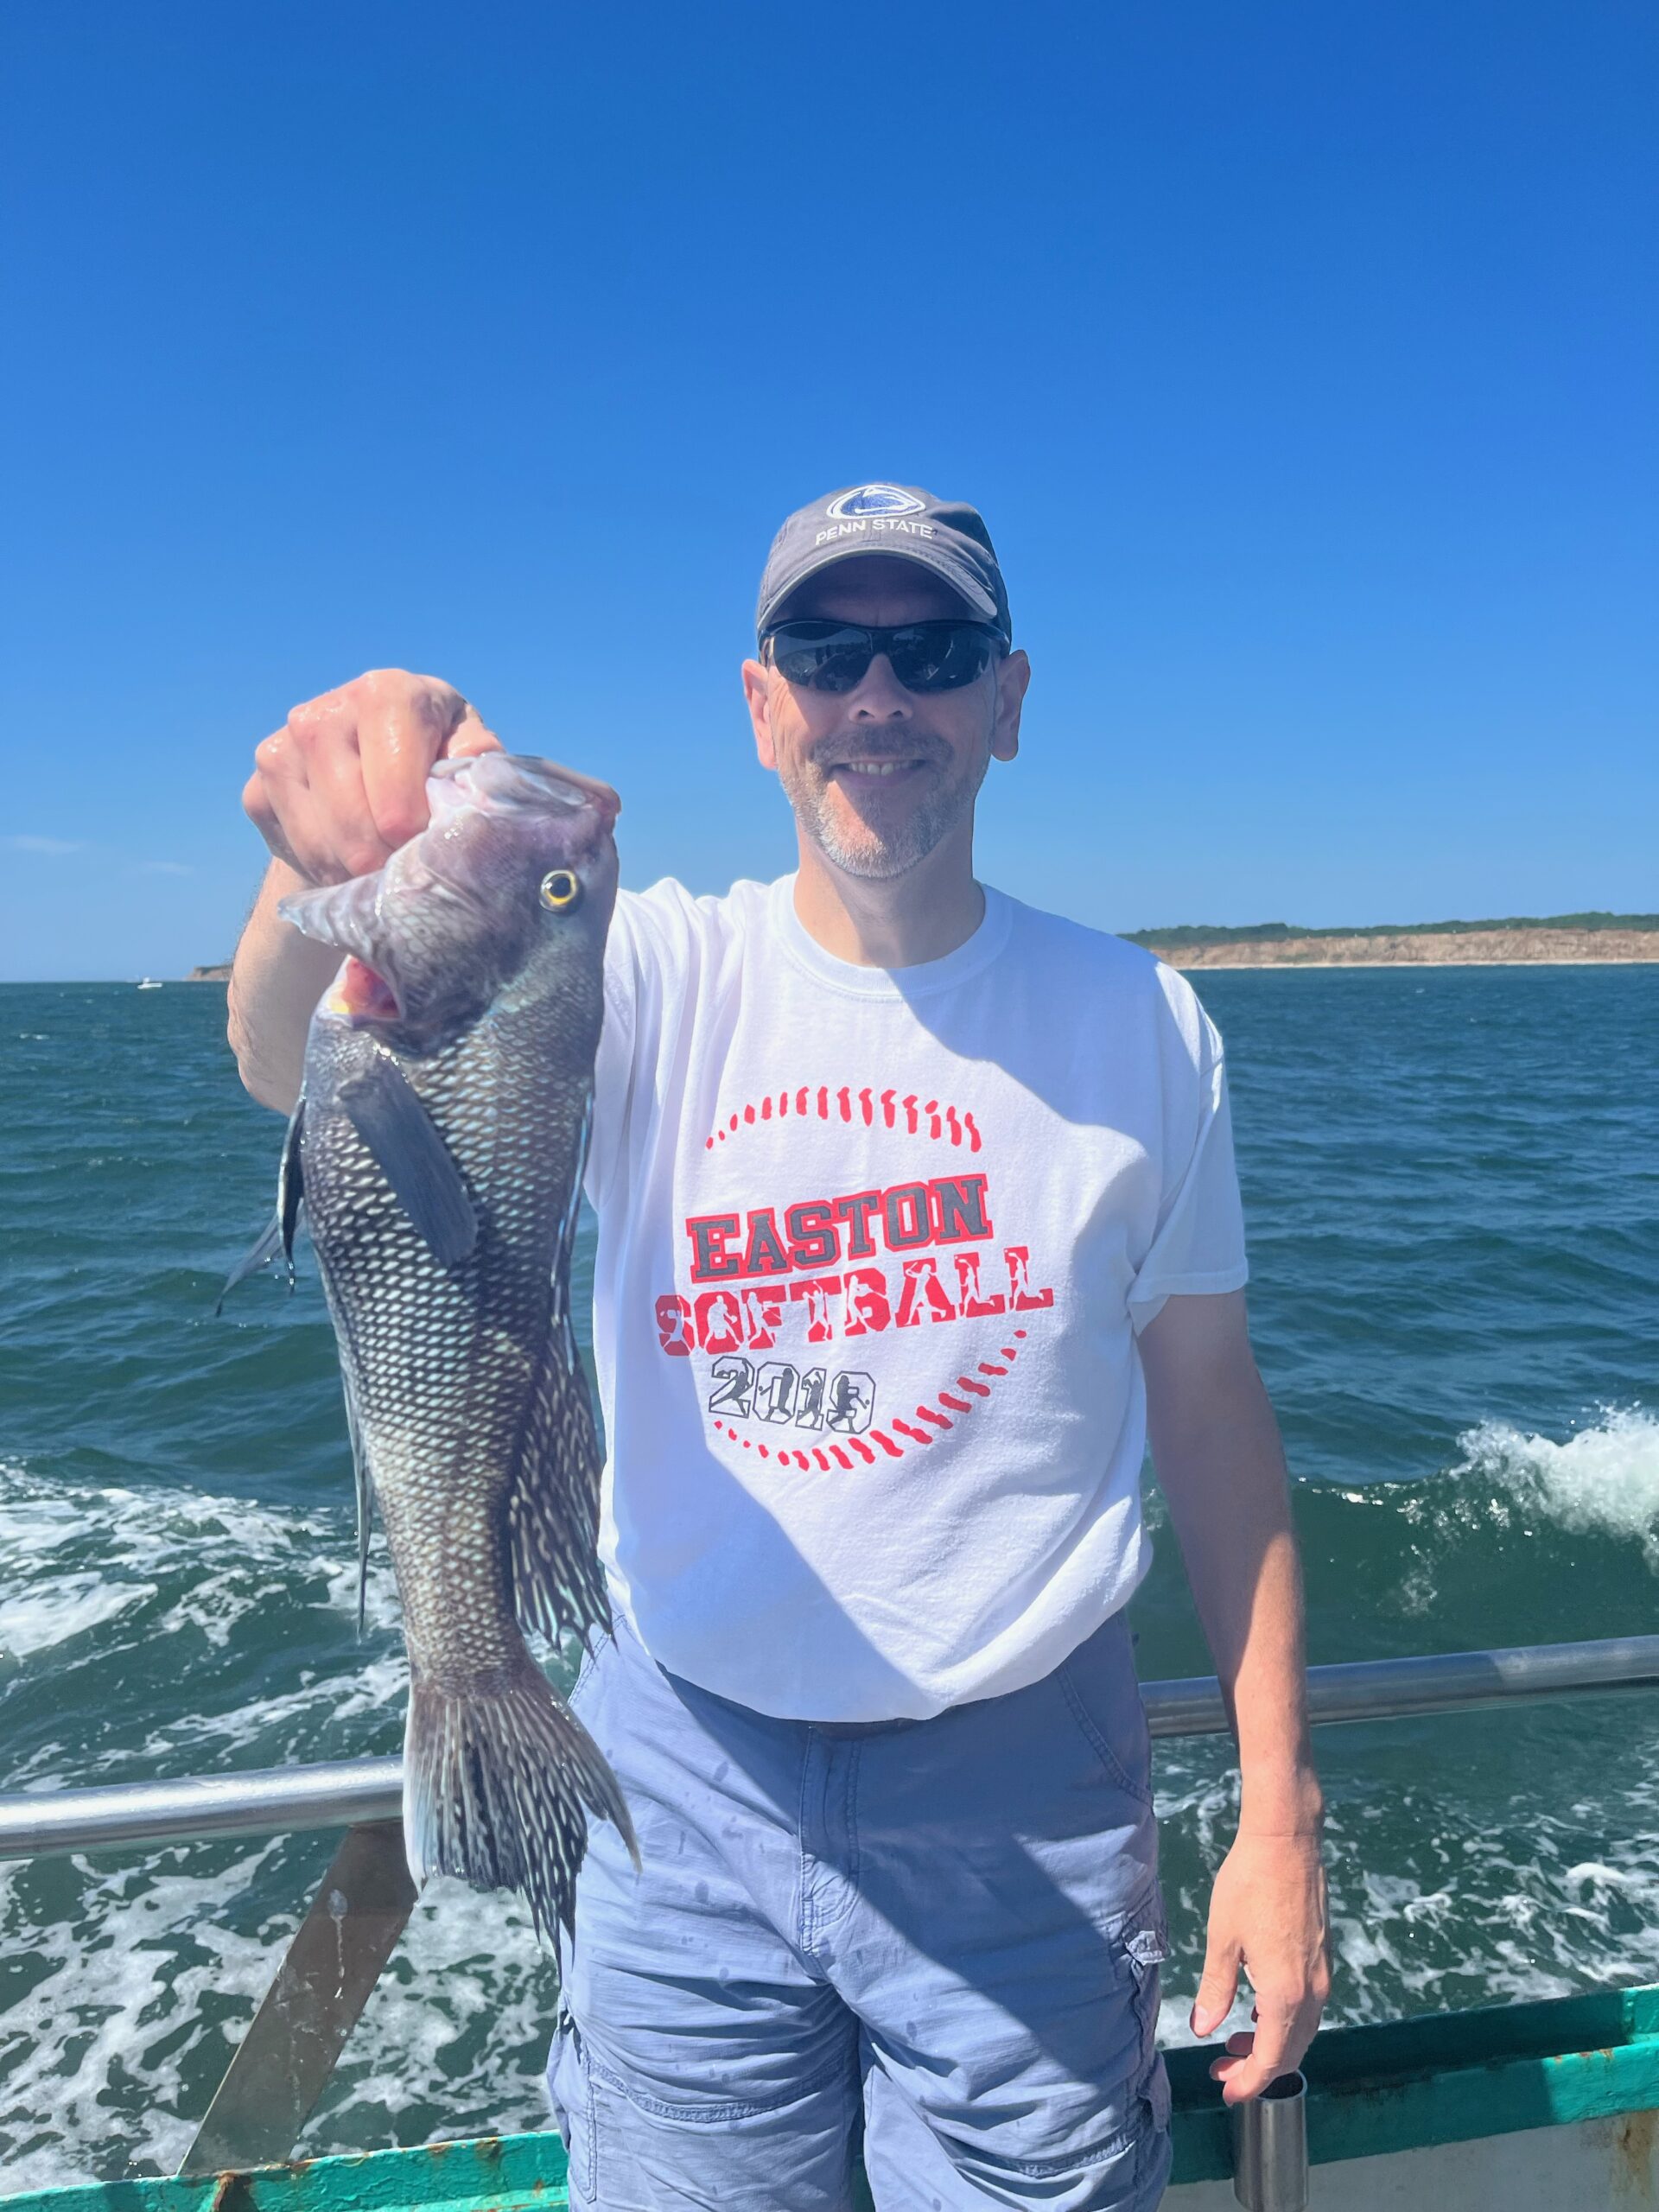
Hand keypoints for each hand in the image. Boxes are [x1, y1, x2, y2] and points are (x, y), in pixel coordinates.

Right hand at [243, 669, 504, 885]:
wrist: (373, 762)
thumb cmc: (435, 753)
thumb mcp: (468, 747)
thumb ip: (478, 760)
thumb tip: (471, 774)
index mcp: (386, 693)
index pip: (394, 787)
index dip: (413, 833)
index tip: (426, 847)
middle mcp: (323, 713)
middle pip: (355, 821)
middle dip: (387, 861)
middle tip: (409, 872)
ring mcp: (281, 749)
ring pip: (322, 845)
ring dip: (359, 874)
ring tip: (385, 872)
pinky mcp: (256, 788)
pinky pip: (296, 851)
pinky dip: (330, 872)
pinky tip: (352, 862)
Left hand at [1191, 1829, 1329, 2103]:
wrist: (1287, 1841)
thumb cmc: (1248, 1885)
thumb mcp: (1222, 1939)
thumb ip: (1214, 1989)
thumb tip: (1202, 2029)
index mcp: (1286, 1994)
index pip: (1272, 2059)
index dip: (1249, 2082)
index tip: (1226, 2091)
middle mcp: (1313, 1991)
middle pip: (1292, 2050)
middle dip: (1258, 2067)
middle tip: (1222, 2068)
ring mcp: (1322, 1973)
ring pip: (1303, 2028)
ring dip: (1272, 2043)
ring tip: (1235, 2042)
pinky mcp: (1322, 1955)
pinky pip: (1308, 2005)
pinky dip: (1284, 2019)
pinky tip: (1257, 2010)